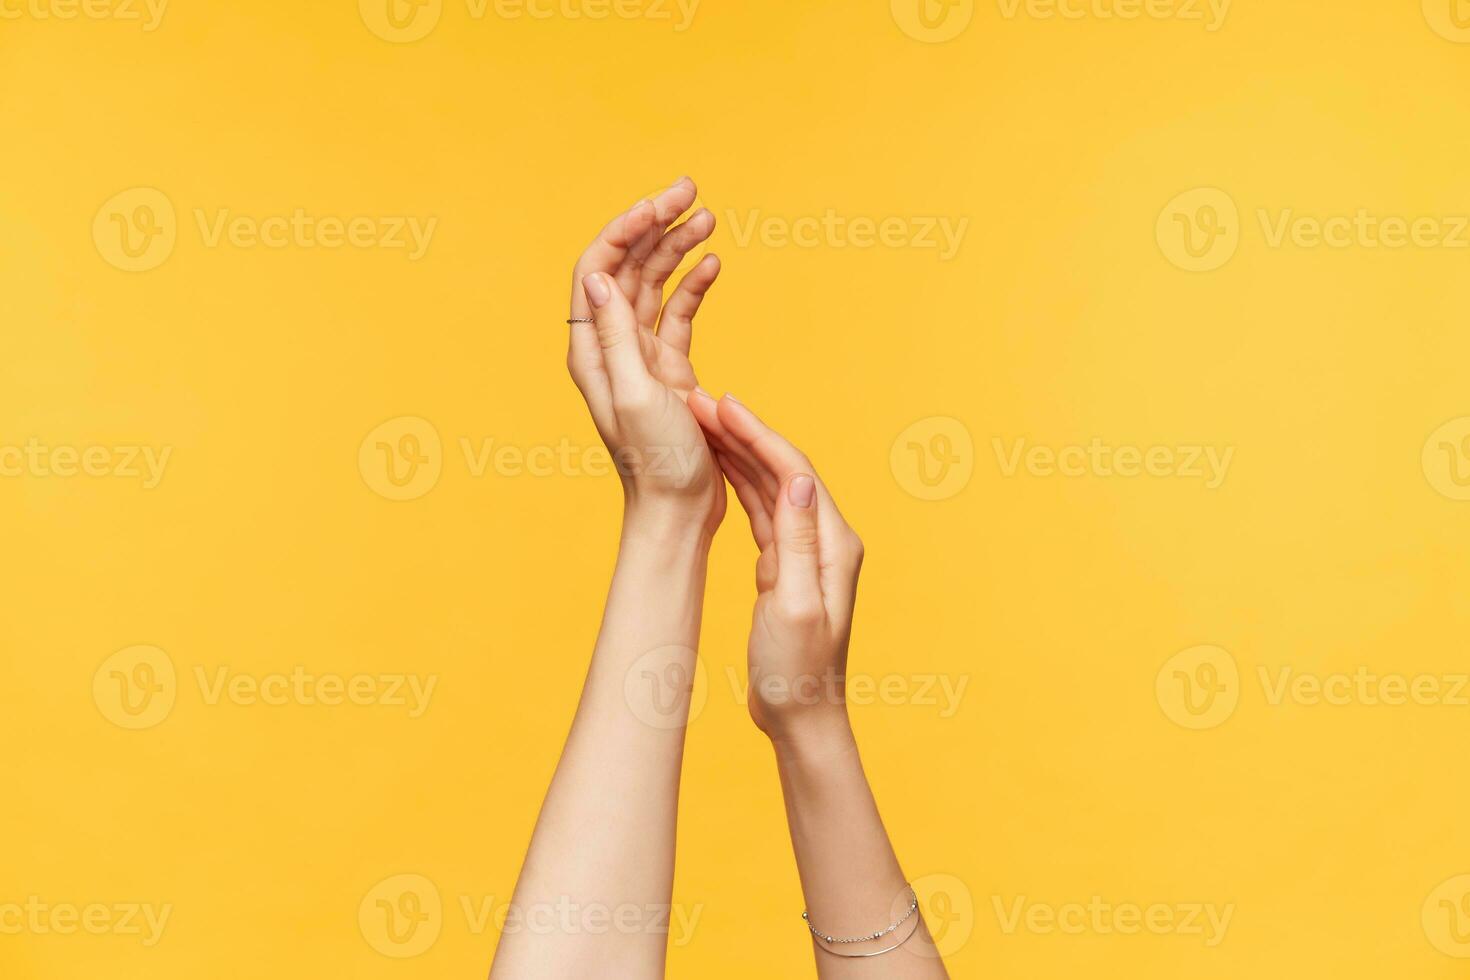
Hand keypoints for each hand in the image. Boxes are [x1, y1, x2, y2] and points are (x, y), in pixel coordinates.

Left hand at [568, 179, 724, 532]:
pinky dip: (694, 285)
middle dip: (656, 223)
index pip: (598, 268)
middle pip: (627, 266)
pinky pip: (678, 315)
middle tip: (691, 190)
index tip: (663, 205)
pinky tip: (714, 263)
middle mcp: (613, 347)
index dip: (626, 228)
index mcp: (594, 349)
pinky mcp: (671, 371)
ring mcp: (643, 357)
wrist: (679, 511)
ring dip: (678, 247)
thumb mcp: (637, 396)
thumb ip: (617, 336)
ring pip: (655, 284)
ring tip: (709, 217)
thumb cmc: (657, 464)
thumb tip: (598, 275)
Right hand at [687, 392, 864, 740]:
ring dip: (736, 452)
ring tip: (698, 421)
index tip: (721, 405)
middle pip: (782, 469)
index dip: (756, 434)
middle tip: (697, 401)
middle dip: (741, 433)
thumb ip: (800, 543)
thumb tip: (799, 481)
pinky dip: (737, 483)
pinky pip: (761, 511)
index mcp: (834, 545)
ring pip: (769, 486)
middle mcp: (826, 540)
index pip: (794, 471)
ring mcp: (808, 551)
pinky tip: (714, 465)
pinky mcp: (787, 565)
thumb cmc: (797, 674)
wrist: (801, 718)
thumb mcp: (796, 608)